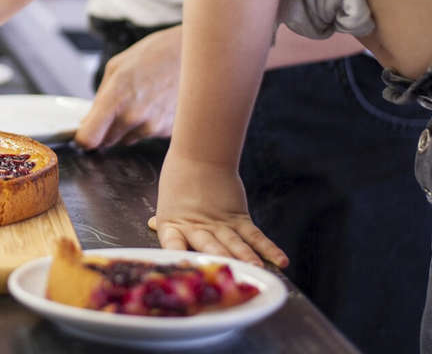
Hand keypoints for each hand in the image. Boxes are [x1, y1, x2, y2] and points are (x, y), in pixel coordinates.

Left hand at [75, 26, 182, 148]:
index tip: (83, 133)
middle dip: (106, 129)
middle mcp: (133, 117)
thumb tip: (90, 118)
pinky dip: (148, 124)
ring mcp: (153, 127)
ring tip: (143, 99)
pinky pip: (148, 135)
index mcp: (116, 98)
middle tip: (118, 107)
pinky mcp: (168, 132)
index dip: (83, 138)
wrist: (196, 55)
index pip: (89, 138)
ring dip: (128, 126)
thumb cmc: (157, 53)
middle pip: (107, 142)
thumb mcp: (118, 65)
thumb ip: (101, 95)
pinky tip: (157, 103)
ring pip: (128, 139)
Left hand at [151, 152, 288, 268]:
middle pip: (209, 245)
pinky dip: (268, 249)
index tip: (181, 270)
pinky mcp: (239, 217)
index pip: (172, 244)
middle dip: (219, 261)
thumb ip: (167, 219)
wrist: (200, 154)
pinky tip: (280, 261)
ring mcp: (220, 223)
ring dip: (246, 258)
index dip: (176, 256)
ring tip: (256, 270)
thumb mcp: (168, 201)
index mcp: (172, 225)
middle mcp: (197, 227)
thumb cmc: (180, 179)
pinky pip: (255, 236)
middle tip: (227, 276)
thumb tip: (151, 224)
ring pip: (235, 243)